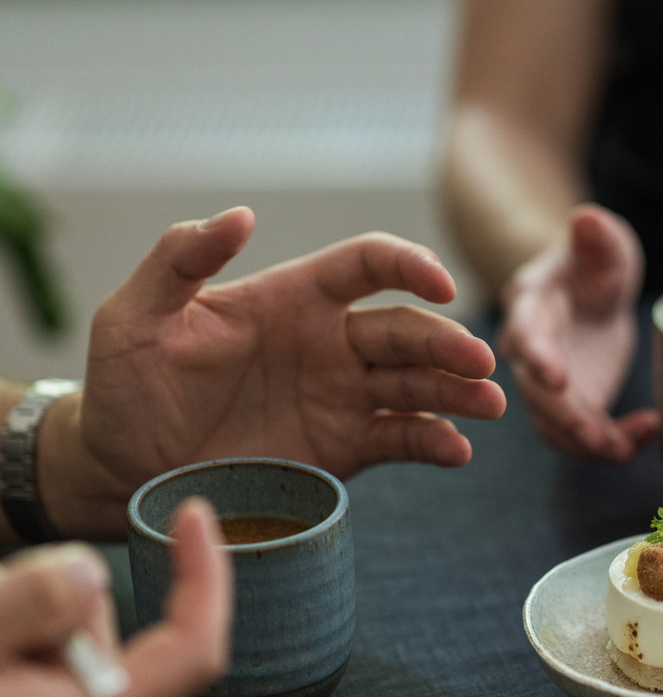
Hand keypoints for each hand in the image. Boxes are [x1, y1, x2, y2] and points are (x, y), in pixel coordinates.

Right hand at [0, 498, 230, 696]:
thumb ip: (22, 606)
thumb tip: (92, 574)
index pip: (191, 653)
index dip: (205, 577)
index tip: (190, 512)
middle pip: (107, 633)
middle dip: (50, 600)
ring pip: (69, 648)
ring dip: (19, 625)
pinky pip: (42, 675)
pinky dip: (8, 653)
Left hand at [50, 207, 505, 535]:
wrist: (125, 469)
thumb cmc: (126, 385)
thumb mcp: (135, 315)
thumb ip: (180, 260)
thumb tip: (241, 214)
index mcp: (293, 298)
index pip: (367, 266)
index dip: (409, 266)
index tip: (440, 284)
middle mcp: (330, 343)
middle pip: (407, 331)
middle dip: (448, 343)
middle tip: (479, 362)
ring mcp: (343, 397)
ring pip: (417, 386)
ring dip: (458, 392)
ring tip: (491, 406)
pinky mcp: (346, 448)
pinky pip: (402, 440)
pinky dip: (434, 443)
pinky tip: (456, 451)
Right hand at [498, 203, 657, 460]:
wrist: (589, 291)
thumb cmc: (593, 262)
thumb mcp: (603, 245)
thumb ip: (597, 238)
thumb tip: (587, 217)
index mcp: (530, 307)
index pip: (526, 333)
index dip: (538, 357)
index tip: (557, 378)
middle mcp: (528, 352)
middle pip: (535, 393)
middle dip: (565, 418)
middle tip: (597, 438)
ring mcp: (547, 385)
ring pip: (556, 426)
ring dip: (590, 444)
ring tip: (632, 445)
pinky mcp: (572, 407)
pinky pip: (585, 437)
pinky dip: (614, 444)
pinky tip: (649, 432)